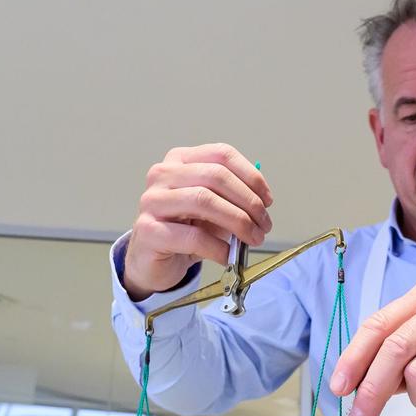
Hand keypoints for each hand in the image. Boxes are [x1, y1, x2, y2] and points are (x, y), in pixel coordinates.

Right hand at [124, 143, 273, 299]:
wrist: (152, 261)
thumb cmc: (185, 231)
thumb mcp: (213, 209)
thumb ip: (233, 199)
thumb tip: (262, 202)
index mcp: (180, 160)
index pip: (221, 154)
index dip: (251, 176)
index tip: (268, 200)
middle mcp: (163, 174)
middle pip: (215, 175)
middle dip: (248, 201)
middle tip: (264, 224)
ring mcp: (152, 201)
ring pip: (203, 200)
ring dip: (237, 221)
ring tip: (252, 239)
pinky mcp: (148, 231)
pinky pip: (192, 236)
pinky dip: (217, 247)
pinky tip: (227, 256)